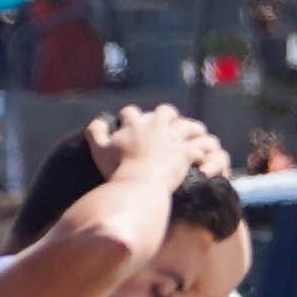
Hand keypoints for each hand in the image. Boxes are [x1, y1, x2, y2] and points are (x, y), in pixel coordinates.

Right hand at [95, 102, 220, 181]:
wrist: (138, 184)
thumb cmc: (117, 168)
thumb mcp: (99, 150)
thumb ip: (95, 133)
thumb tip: (96, 122)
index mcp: (135, 124)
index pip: (132, 113)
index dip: (131, 117)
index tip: (130, 123)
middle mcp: (156, 126)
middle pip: (164, 112)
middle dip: (166, 116)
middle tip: (167, 124)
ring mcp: (173, 138)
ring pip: (188, 125)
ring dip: (191, 129)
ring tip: (193, 135)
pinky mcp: (186, 152)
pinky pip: (199, 148)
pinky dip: (201, 152)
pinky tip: (201, 158)